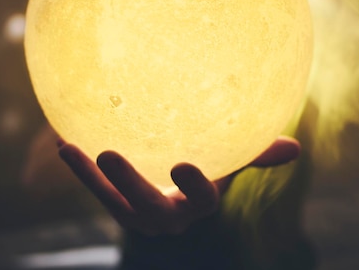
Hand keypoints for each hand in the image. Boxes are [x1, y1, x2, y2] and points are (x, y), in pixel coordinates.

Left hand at [58, 137, 299, 235]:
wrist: (173, 179)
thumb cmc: (210, 164)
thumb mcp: (230, 160)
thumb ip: (255, 154)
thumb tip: (296, 149)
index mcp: (197, 205)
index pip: (201, 201)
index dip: (194, 187)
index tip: (183, 165)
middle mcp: (166, 217)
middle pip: (147, 207)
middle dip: (128, 184)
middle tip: (108, 154)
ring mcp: (136, 212)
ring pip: (112, 202)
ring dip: (89, 178)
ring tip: (69, 149)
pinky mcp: (114, 202)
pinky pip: (93, 188)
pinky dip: (78, 168)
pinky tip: (62, 141)